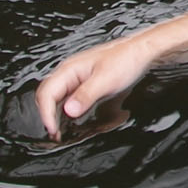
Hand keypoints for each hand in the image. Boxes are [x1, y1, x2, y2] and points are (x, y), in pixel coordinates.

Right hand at [35, 36, 153, 138]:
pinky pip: (69, 98)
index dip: (46, 114)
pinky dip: (67, 111)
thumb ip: (86, 95)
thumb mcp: (106, 80)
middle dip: (47, 116)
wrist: (140, 52)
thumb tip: (69, 111)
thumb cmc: (126, 60)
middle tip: (55, 134)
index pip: (47, 93)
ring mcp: (76, 78)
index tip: (53, 130)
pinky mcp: (85, 84)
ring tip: (60, 131)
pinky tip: (72, 119)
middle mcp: (69, 73)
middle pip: (47, 96)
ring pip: (57, 98)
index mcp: (69, 70)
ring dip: (55, 114)